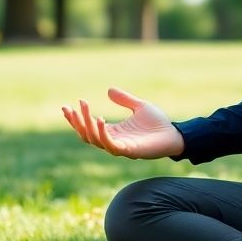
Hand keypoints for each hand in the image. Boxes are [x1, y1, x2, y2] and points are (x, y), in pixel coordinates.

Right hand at [61, 87, 184, 159]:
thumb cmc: (158, 123)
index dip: (76, 119)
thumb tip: (108, 90)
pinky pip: (110, 145)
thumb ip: (124, 100)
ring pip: (95, 140)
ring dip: (87, 125)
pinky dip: (103, 133)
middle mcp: (113, 141)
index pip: (88, 128)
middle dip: (78, 121)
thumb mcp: (139, 106)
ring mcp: (120, 147)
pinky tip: (100, 119)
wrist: (175, 134)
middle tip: (73, 106)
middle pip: (87, 134)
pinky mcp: (129, 151)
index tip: (67, 106)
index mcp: (113, 132)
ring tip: (85, 109)